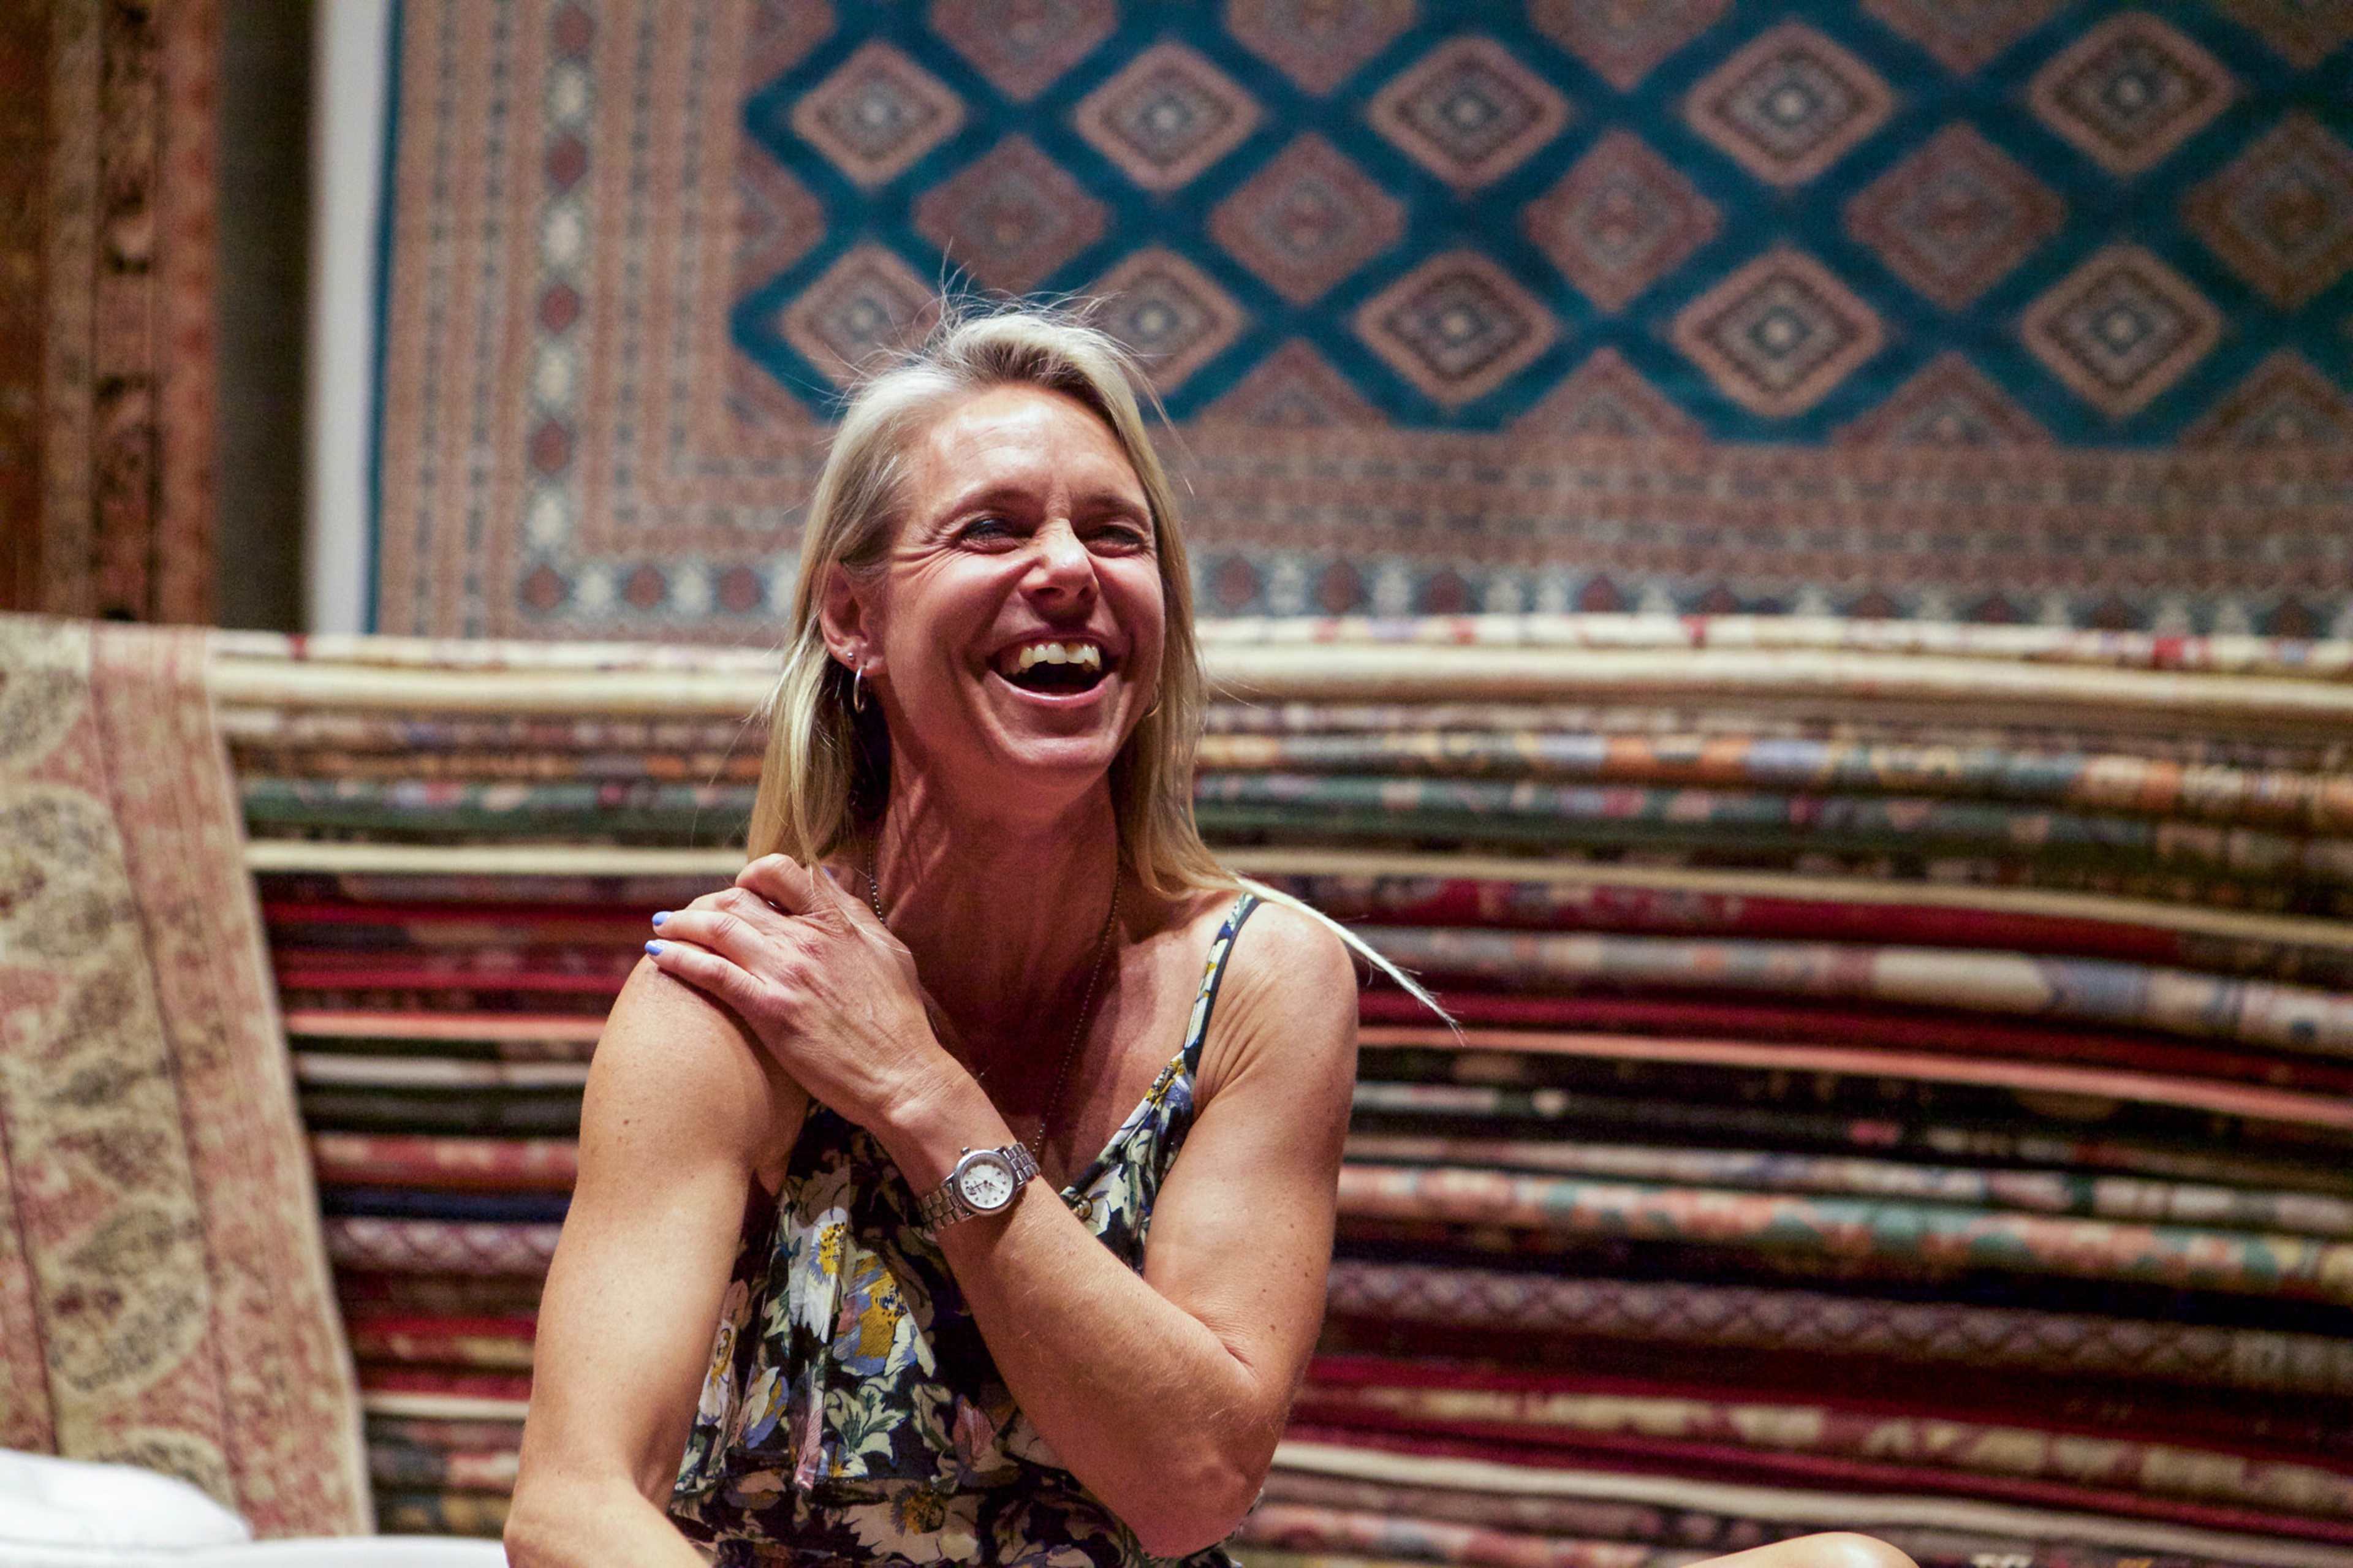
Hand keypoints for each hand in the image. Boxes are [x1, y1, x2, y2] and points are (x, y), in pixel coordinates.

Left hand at [641, 854, 958, 1127]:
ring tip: (661, 928)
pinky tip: (657, 956)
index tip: (738, 889)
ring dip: (680, 924)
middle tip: (686, 915)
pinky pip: (712, 973)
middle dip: (705, 903)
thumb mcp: (890, 952)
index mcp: (837, 922)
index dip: (751, 875)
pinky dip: (679, 959)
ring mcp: (786, 973)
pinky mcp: (769, 1010)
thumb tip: (829, 882)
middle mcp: (807, 939)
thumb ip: (857, 914)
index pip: (782, 872)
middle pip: (738, 900)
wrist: (901, 1075)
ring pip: (717, 929)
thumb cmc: (900, 1021)